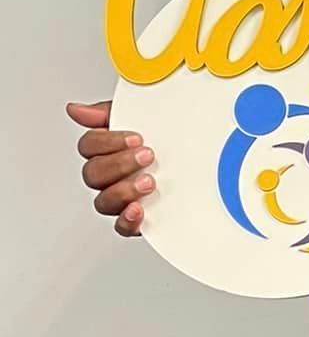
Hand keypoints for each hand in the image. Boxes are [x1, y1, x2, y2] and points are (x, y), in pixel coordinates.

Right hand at [67, 100, 156, 235]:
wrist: (204, 159)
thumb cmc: (168, 137)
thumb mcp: (142, 115)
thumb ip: (108, 113)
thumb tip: (76, 110)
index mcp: (108, 149)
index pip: (88, 146)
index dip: (107, 142)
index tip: (136, 138)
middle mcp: (111, 175)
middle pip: (93, 174)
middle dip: (119, 164)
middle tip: (147, 156)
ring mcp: (123, 198)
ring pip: (103, 201)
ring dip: (123, 190)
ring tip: (149, 181)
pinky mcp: (138, 219)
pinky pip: (121, 227)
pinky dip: (127, 220)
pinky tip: (138, 210)